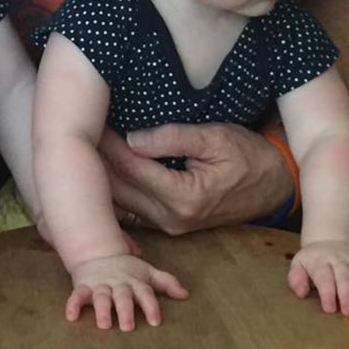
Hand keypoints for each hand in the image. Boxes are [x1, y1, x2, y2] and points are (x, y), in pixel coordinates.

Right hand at [67, 253, 187, 331]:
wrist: (98, 253)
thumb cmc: (128, 270)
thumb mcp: (147, 273)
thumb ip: (166, 282)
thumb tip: (186, 295)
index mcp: (135, 281)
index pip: (145, 293)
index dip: (150, 306)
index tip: (156, 322)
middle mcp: (118, 283)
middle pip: (122, 296)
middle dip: (125, 310)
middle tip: (128, 327)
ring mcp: (100, 285)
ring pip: (101, 297)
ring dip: (101, 309)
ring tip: (103, 325)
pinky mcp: (83, 286)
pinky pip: (77, 295)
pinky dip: (73, 304)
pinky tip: (71, 317)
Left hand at [99, 122, 292, 235]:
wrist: (273, 187)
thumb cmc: (248, 157)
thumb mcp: (215, 138)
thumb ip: (172, 138)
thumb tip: (132, 138)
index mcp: (184, 196)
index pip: (132, 167)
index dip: (108, 144)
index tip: (91, 123)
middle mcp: (172, 218)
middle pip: (119, 189)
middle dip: (96, 163)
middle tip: (74, 136)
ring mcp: (169, 225)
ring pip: (121, 201)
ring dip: (102, 177)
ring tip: (82, 150)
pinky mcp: (169, 225)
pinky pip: (132, 207)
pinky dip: (116, 188)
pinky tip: (102, 170)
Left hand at [288, 241, 348, 316]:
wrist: (329, 241)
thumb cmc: (313, 261)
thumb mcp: (299, 265)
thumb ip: (296, 278)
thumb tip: (300, 293)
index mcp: (320, 261)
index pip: (324, 276)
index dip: (327, 292)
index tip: (329, 308)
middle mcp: (339, 260)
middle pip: (344, 276)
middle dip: (347, 294)